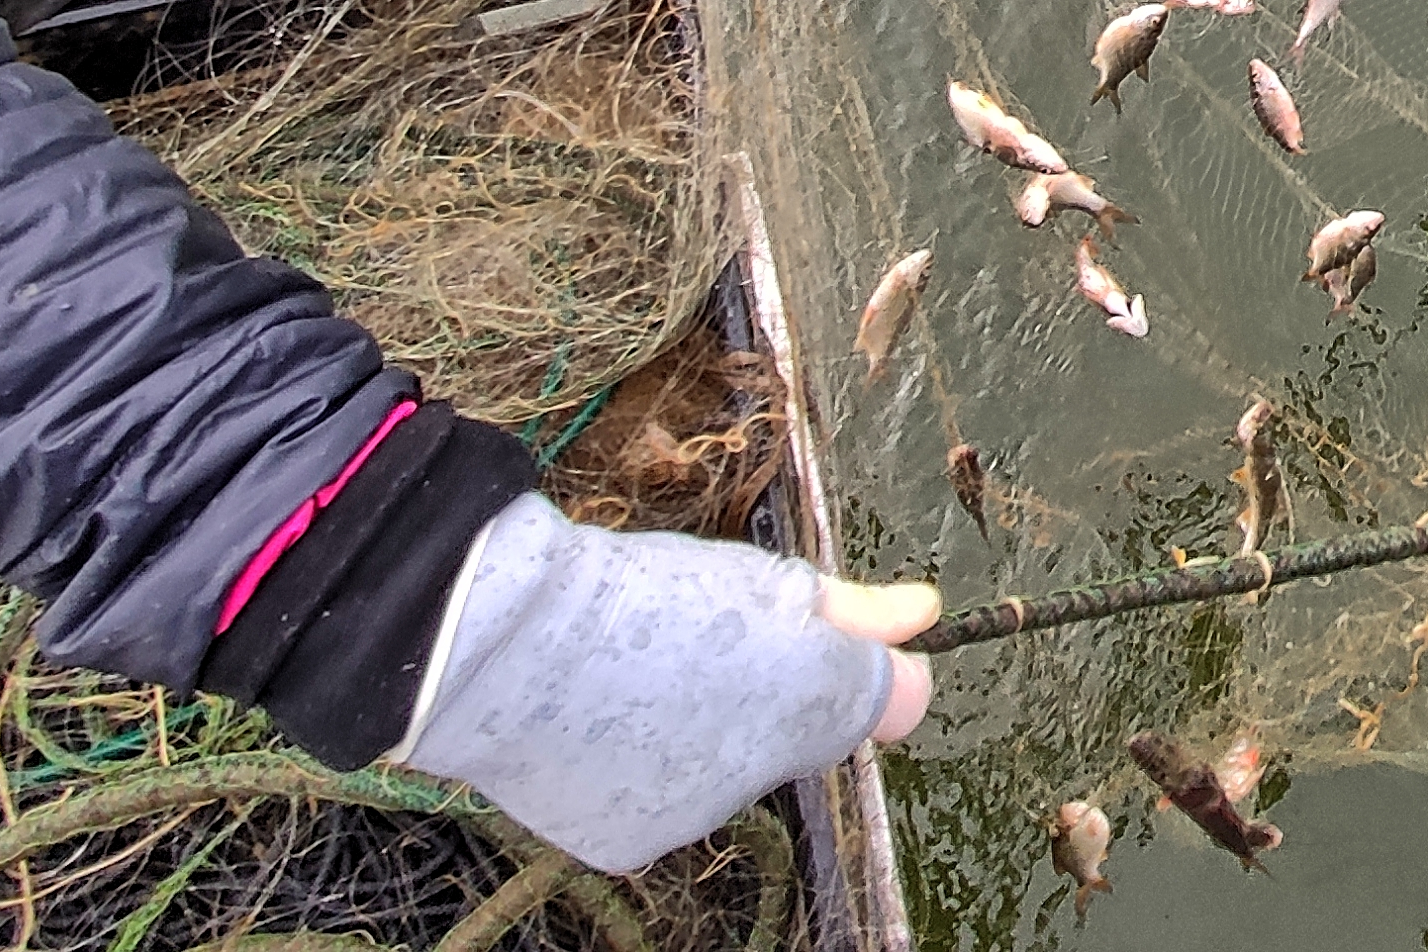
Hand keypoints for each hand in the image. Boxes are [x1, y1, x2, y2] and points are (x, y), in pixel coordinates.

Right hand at [392, 497, 934, 870]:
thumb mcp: (760, 583)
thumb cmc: (634, 594)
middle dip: (760, 697)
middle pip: (788, 737)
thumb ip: (854, 613)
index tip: (827, 636)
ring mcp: (695, 813)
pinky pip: (653, 803)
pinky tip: (599, 724)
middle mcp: (767, 772)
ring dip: (696, 738)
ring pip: (717, 772)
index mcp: (811, 694)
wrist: (502, 643)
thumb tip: (926, 616)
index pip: (881, 697)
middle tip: (696, 643)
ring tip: (632, 680)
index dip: (854, 662)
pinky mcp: (629, 843)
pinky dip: (636, 773)